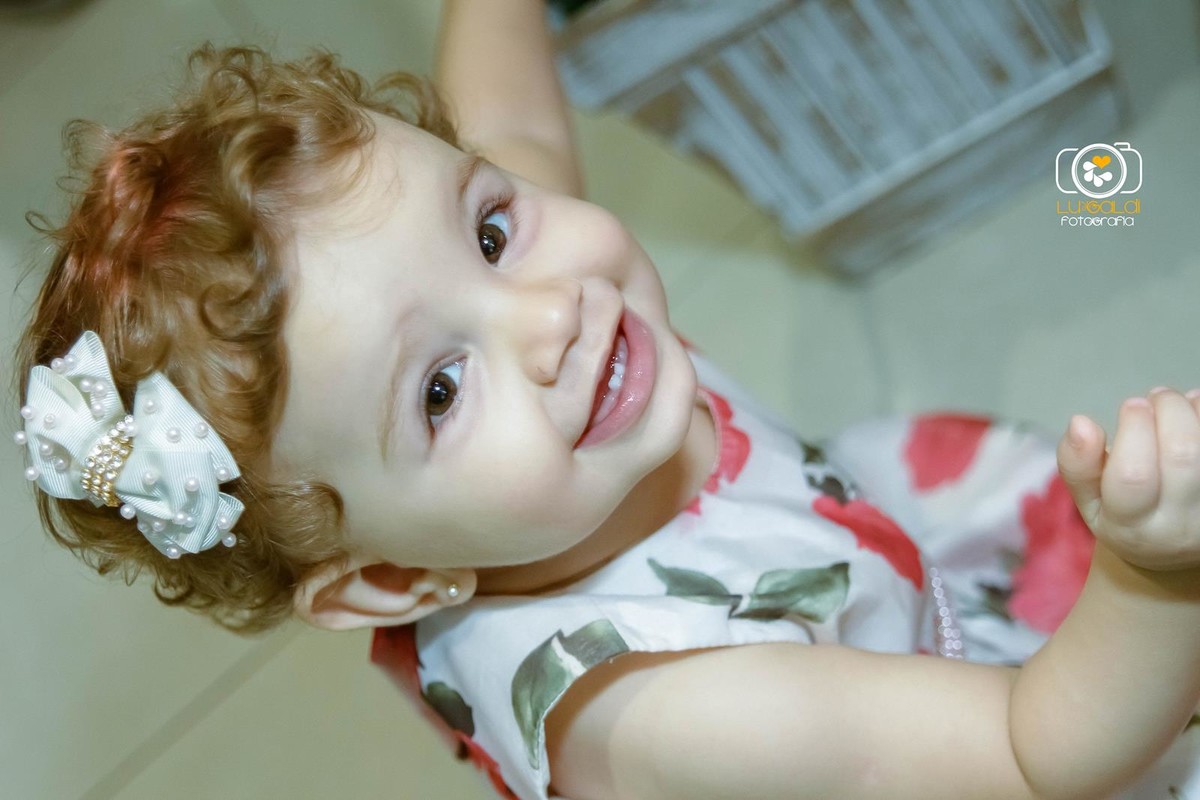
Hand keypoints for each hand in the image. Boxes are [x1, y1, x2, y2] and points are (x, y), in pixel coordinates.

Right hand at [1057, 387, 1199, 569]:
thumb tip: (1080, 422)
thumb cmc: (1122, 515)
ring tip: (1176, 404)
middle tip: (1156, 397)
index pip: (1133, 476)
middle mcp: (1180, 525)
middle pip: (1182, 456)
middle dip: (1170, 410)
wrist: (1171, 549)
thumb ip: (1077, 464)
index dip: (1135, 429)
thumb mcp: (1088, 499)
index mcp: (1132, 526)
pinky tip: (1196, 411)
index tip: (1132, 405)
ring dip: (1193, 412)